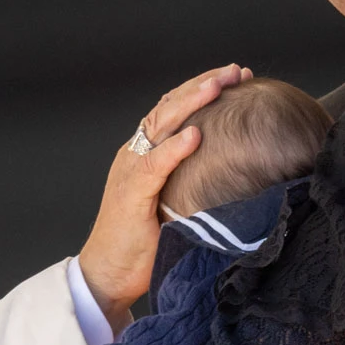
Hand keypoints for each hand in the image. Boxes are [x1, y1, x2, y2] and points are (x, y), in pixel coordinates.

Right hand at [79, 64, 251, 332]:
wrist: (108, 274)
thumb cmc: (144, 245)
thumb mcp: (173, 204)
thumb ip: (192, 183)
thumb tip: (237, 172)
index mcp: (145, 154)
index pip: (174, 111)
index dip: (202, 90)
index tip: (236, 76)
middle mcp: (135, 154)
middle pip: (169, 108)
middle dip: (203, 85)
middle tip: (236, 70)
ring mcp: (130, 170)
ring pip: (160, 126)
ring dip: (191, 103)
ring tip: (219, 85)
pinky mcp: (130, 193)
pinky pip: (154, 165)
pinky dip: (174, 148)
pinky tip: (196, 134)